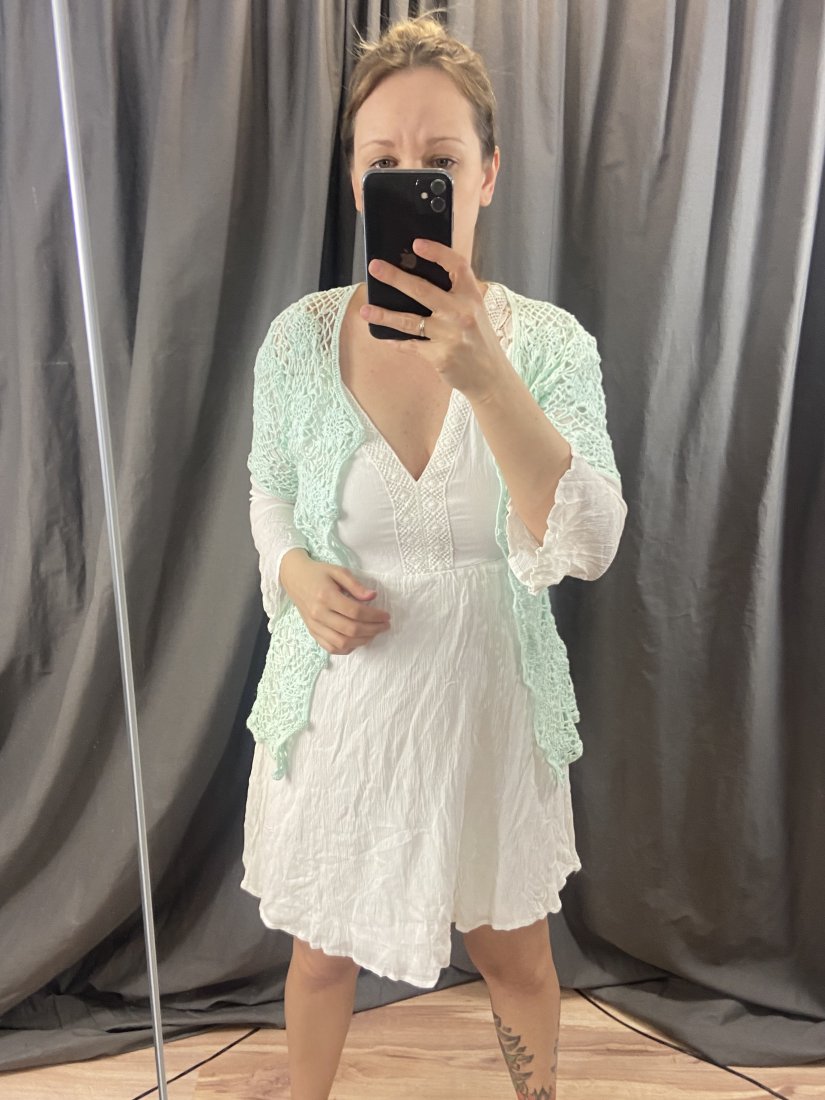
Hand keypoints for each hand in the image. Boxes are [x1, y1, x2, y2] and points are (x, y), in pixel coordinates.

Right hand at [280, 550, 390, 654]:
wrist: (294, 577)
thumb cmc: (318, 572)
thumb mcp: (338, 571)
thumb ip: (356, 585)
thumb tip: (372, 597)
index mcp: (326, 596)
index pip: (355, 612)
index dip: (374, 616)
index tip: (386, 615)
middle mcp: (318, 613)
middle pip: (350, 629)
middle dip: (373, 630)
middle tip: (384, 625)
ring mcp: (314, 625)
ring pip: (341, 642)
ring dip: (362, 641)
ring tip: (374, 633)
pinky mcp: (312, 631)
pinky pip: (330, 647)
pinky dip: (346, 648)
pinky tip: (357, 640)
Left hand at [360, 240, 511, 402]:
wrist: (490, 376)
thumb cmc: (479, 340)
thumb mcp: (475, 312)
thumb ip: (454, 296)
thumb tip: (416, 279)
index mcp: (472, 296)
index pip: (456, 265)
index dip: (437, 252)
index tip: (416, 244)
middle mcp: (462, 313)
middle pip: (423, 290)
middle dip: (395, 278)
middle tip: (375, 267)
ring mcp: (450, 336)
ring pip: (409, 321)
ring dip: (384, 314)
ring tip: (365, 309)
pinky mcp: (440, 356)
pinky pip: (411, 345)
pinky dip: (396, 341)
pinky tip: (384, 335)